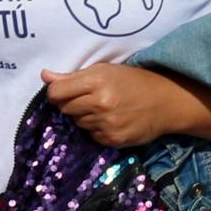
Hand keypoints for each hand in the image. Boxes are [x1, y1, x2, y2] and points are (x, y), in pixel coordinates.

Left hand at [39, 63, 203, 147]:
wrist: (166, 101)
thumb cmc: (134, 81)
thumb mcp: (105, 70)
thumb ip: (73, 76)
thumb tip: (44, 76)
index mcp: (96, 80)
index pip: (56, 92)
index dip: (56, 93)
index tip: (64, 92)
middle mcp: (100, 102)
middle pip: (65, 109)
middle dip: (72, 104)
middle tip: (91, 98)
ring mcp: (107, 123)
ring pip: (78, 123)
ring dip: (86, 117)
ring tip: (105, 109)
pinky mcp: (113, 139)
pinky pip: (92, 135)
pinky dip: (98, 130)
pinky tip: (113, 121)